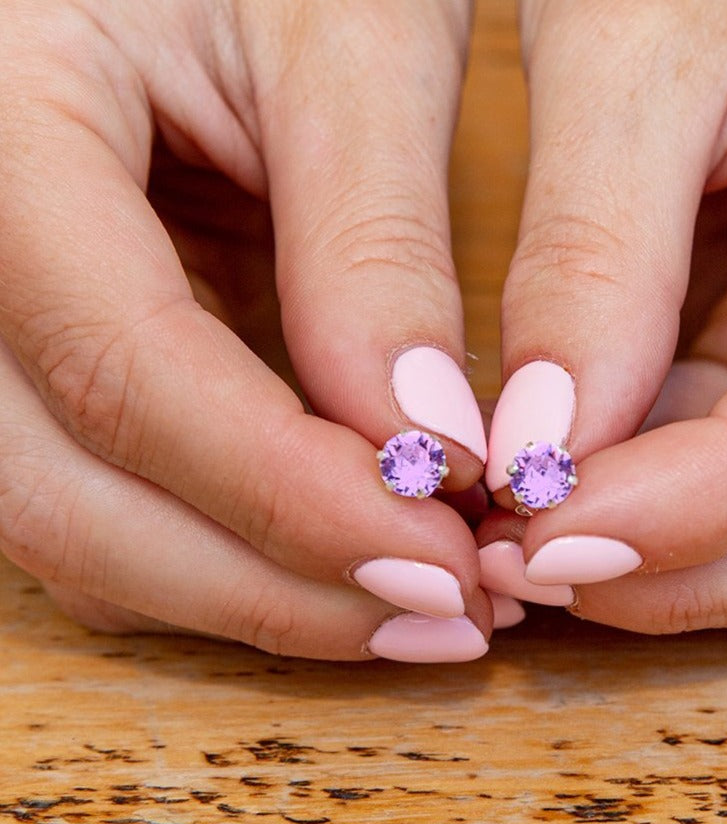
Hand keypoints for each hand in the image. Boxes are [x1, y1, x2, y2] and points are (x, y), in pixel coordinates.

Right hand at [0, 0, 492, 661]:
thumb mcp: (346, 40)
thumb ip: (377, 243)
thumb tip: (428, 449)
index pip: (122, 368)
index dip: (287, 493)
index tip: (441, 560)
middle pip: (63, 493)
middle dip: (264, 585)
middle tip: (440, 617)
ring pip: (71, 524)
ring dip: (246, 592)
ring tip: (412, 605)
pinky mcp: (38, 356)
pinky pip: (99, 498)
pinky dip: (219, 552)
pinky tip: (338, 556)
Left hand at [480, 0, 726, 629]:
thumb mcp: (645, 43)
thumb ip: (595, 247)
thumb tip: (540, 444)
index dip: (720, 491)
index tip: (554, 531)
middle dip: (719, 568)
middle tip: (545, 574)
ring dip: (700, 563)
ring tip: (543, 548)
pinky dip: (681, 509)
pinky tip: (580, 495)